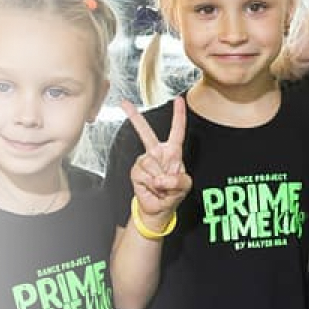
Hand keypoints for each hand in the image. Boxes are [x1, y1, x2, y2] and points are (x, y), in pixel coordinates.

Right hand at [122, 96, 191, 226]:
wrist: (159, 209)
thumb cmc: (173, 194)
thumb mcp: (185, 186)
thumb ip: (178, 180)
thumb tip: (161, 177)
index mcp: (172, 152)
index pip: (177, 131)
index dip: (178, 115)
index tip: (178, 99)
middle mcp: (156, 153)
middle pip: (146, 132)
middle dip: (134, 117)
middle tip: (124, 103)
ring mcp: (144, 161)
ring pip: (150, 162)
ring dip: (158, 178)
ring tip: (161, 186)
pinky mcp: (135, 171)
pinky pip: (143, 174)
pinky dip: (150, 183)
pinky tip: (152, 187)